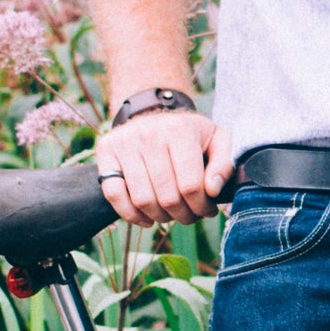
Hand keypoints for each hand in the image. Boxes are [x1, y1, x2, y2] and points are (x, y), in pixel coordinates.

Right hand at [97, 107, 233, 227]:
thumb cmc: (188, 133)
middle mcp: (149, 134)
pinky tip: (146, 218)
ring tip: (170, 214)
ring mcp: (124, 142)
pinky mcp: (106, 151)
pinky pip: (113, 194)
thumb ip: (223, 165)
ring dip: (159, 218)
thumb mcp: (217, 140)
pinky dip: (130, 214)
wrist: (152, 111)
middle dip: (183, 215)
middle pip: (167, 197)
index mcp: (179, 130)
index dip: (201, 206)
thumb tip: (212, 191)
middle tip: (189, 215)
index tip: (207, 210)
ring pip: (142, 200)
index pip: (191, 186)